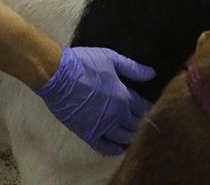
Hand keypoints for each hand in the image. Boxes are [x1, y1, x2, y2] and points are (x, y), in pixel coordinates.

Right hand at [33, 46, 154, 155]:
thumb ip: (132, 68)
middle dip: (141, 123)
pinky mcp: (87, 133)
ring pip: (124, 138)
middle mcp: (117, 115)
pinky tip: (118, 147)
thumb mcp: (111, 59)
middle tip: (142, 122)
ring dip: (130, 136)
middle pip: (136, 125)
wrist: (58, 75)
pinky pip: (105, 148)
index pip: (143, 108)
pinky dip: (114, 149)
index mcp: (124, 96)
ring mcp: (102, 127)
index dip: (147, 109)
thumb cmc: (84, 63)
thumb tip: (151, 73)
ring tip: (132, 133)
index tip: (150, 108)